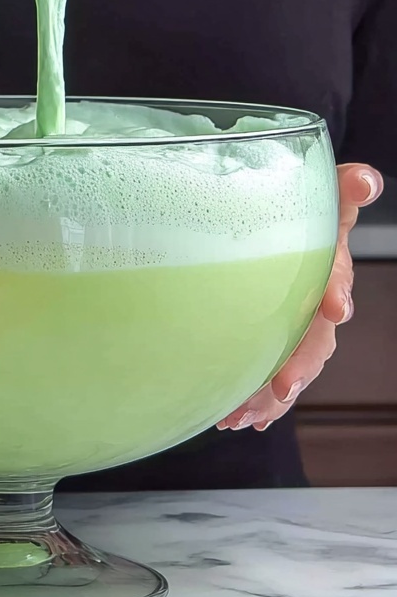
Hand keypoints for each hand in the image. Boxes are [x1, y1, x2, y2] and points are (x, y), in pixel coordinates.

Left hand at [216, 163, 383, 432]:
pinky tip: (231, 418)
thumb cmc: (305, 215)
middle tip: (284, 384)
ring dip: (270, 393)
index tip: (335, 307)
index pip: (335, 279)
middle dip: (302, 363)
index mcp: (327, 268)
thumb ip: (343, 188)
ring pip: (289, 366)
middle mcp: (316, 305)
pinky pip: (267, 378)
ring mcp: (296, 330)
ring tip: (244, 414)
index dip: (335, 291)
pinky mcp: (274, 346)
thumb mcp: (322, 195)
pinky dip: (252, 401)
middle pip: (316, 339)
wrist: (285, 231)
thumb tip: (366, 178)